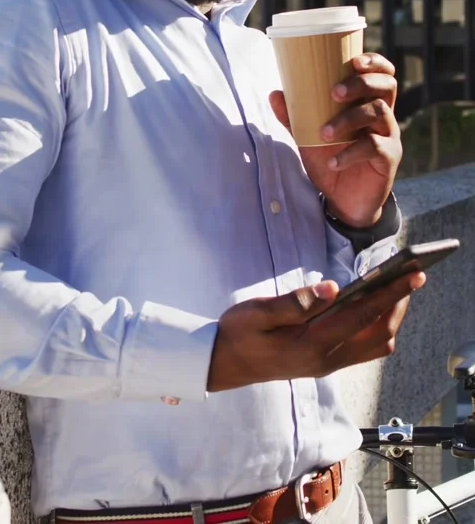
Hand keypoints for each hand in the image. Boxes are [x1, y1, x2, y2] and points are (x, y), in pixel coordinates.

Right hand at [207, 272, 424, 391]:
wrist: (224, 363)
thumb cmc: (239, 332)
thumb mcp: (258, 312)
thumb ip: (295, 302)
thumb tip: (333, 288)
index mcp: (312, 344)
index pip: (362, 316)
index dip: (391, 294)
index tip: (413, 275)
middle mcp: (327, 359)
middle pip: (379, 333)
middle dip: (399, 304)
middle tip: (411, 275)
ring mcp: (328, 363)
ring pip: (376, 343)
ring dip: (391, 316)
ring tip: (397, 287)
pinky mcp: (326, 362)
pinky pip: (364, 348)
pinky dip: (377, 325)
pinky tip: (373, 305)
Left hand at [270, 52, 401, 227]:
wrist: (343, 201)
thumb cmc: (331, 159)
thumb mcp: (309, 137)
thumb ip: (295, 117)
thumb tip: (275, 93)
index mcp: (367, 103)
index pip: (382, 74)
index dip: (374, 63)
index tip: (355, 61)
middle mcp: (383, 116)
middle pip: (385, 86)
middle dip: (360, 83)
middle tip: (334, 93)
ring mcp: (389, 136)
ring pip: (379, 112)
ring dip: (348, 119)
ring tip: (324, 133)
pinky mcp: (389, 159)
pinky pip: (375, 147)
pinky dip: (351, 152)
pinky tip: (333, 162)